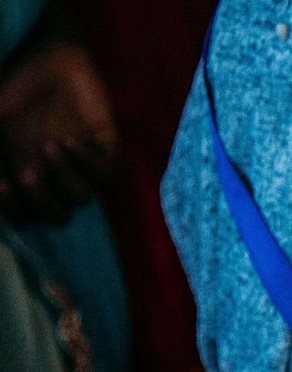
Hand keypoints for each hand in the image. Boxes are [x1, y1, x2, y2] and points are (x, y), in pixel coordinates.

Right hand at [0, 34, 115, 222]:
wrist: (46, 59)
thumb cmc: (14, 89)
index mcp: (24, 175)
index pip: (23, 215)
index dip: (12, 211)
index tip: (1, 185)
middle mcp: (54, 176)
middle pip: (56, 216)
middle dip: (41, 201)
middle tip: (27, 172)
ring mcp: (81, 164)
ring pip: (82, 199)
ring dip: (63, 178)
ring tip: (50, 144)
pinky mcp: (105, 146)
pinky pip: (106, 173)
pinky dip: (87, 162)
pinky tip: (70, 139)